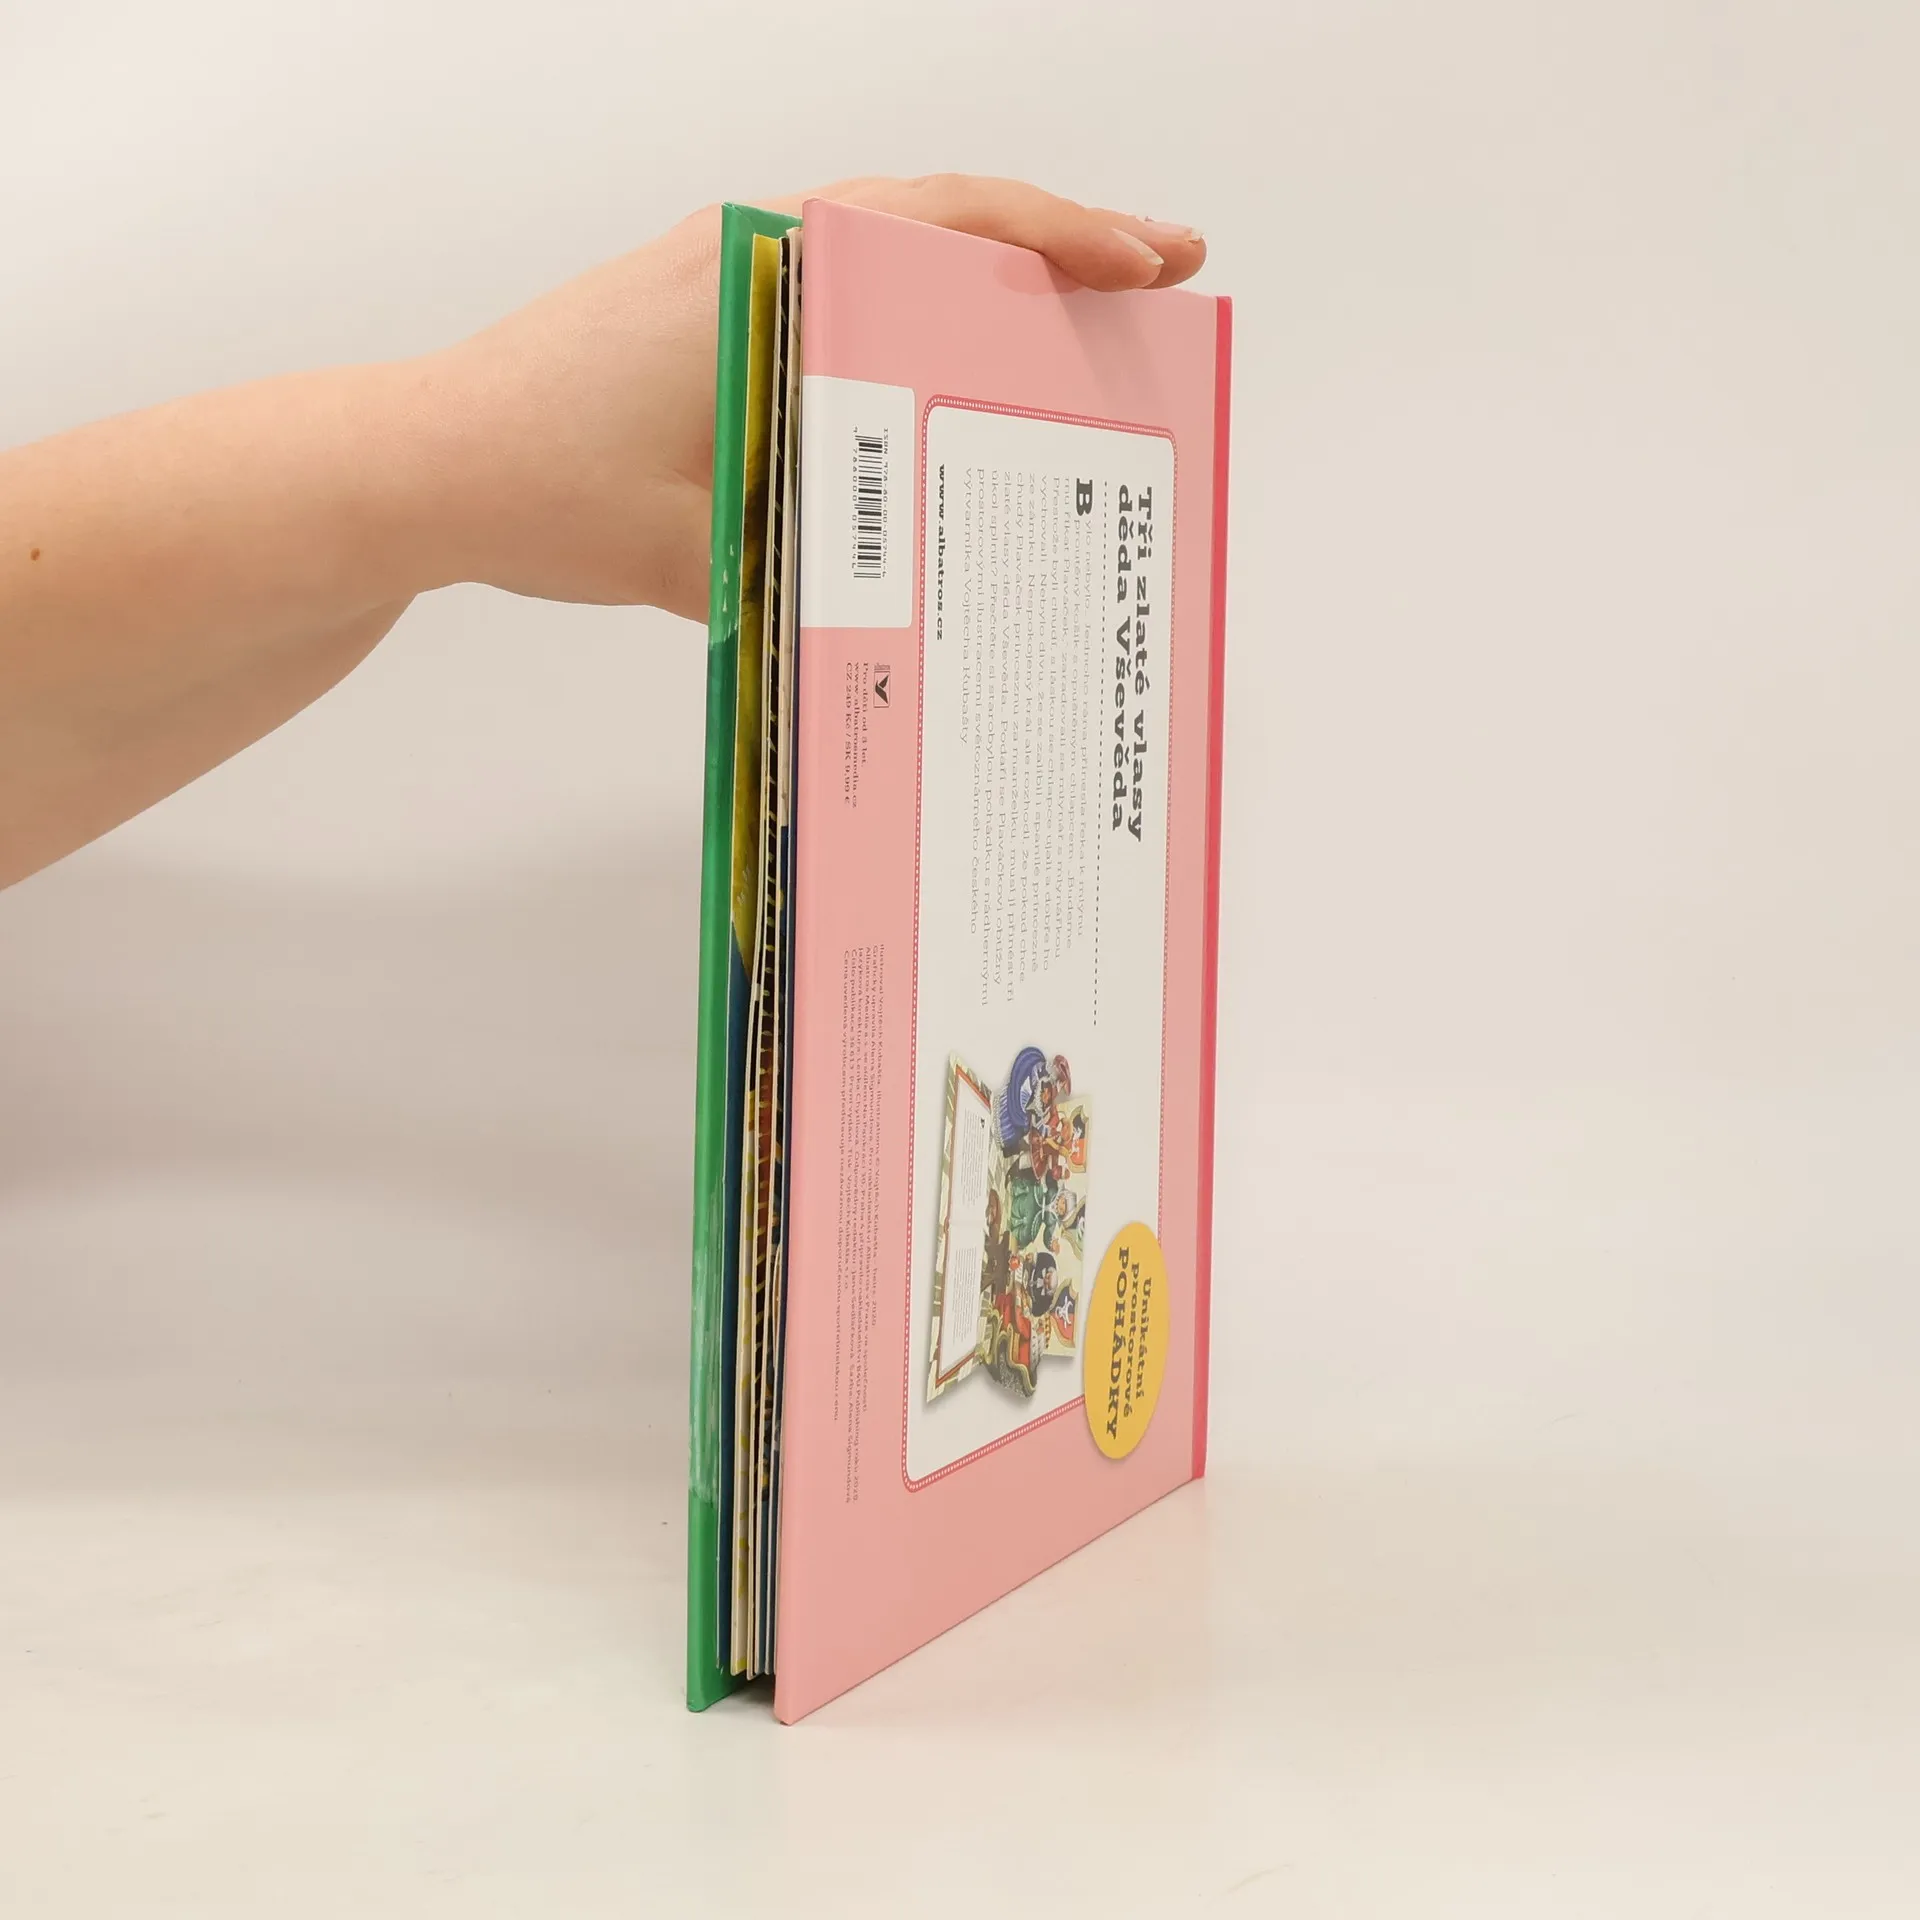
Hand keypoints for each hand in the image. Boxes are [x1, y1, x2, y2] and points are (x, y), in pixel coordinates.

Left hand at [428, 177, 1206, 620]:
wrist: (419, 466)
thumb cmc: (541, 486)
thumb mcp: (701, 552)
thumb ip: (814, 576)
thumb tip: (920, 610)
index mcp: (763, 277)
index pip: (943, 225)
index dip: (1060, 240)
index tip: (1146, 260)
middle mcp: (750, 258)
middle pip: (933, 223)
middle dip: (1053, 249)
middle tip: (1153, 278)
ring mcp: (724, 283)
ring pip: (886, 259)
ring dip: (982, 286)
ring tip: (1072, 330)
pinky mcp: (702, 324)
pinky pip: (833, 304)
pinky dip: (907, 324)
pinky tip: (942, 380)